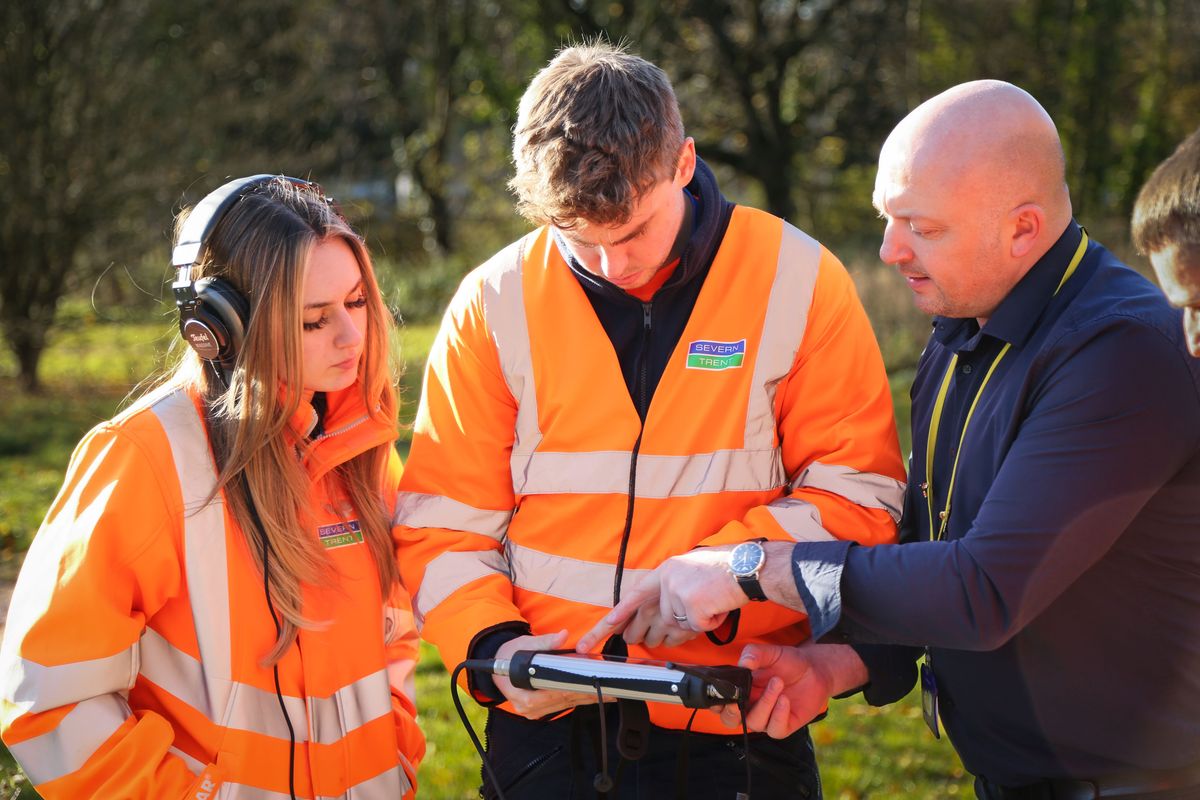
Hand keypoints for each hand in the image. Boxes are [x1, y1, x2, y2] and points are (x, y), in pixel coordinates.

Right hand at [493, 630, 602, 717]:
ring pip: (565, 705)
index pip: (555, 694)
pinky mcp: (540, 710)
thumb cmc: (511, 655)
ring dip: (586, 698)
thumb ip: (545, 642)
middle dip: (588, 695)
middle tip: (611, 691)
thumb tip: (563, 636)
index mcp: (523, 695)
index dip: (577, 690)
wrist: (499, 666)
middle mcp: (529, 707)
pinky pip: (561, 706)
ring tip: (608, 693)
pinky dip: (577, 699)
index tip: (595, 686)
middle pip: (563, 701)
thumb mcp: (525, 644)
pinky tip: (592, 695)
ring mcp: (534, 711)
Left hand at [577, 546, 744, 652]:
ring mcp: (678, 595)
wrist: (745, 568)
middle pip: (647, 622)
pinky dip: (705, 627)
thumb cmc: (720, 573)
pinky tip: (714, 611)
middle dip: (645, 636)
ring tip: (702, 611)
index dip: (609, 622)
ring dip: (685, 630)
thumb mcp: (686, 575)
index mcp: (662, 573)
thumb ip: (667, 596)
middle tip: (647, 640)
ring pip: (672, 631)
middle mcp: (666, 582)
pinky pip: (693, 632)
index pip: (629, 600)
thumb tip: (655, 626)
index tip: (588, 641)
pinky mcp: (692, 608)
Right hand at [718, 642, 867, 737]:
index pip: (720, 703)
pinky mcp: (784, 726)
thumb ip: (754, 654)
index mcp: (741, 690)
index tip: (718, 693)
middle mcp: (751, 706)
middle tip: (739, 697)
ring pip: (754, 723)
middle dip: (731, 712)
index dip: (714, 703)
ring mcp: (767, 717)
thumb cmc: (788, 662)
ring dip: (764, 703)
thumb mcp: (770, 653)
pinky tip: (785, 699)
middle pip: (730, 720)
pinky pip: (775, 729)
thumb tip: (743, 663)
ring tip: (777, 683)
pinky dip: (778, 715)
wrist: (815, 670)